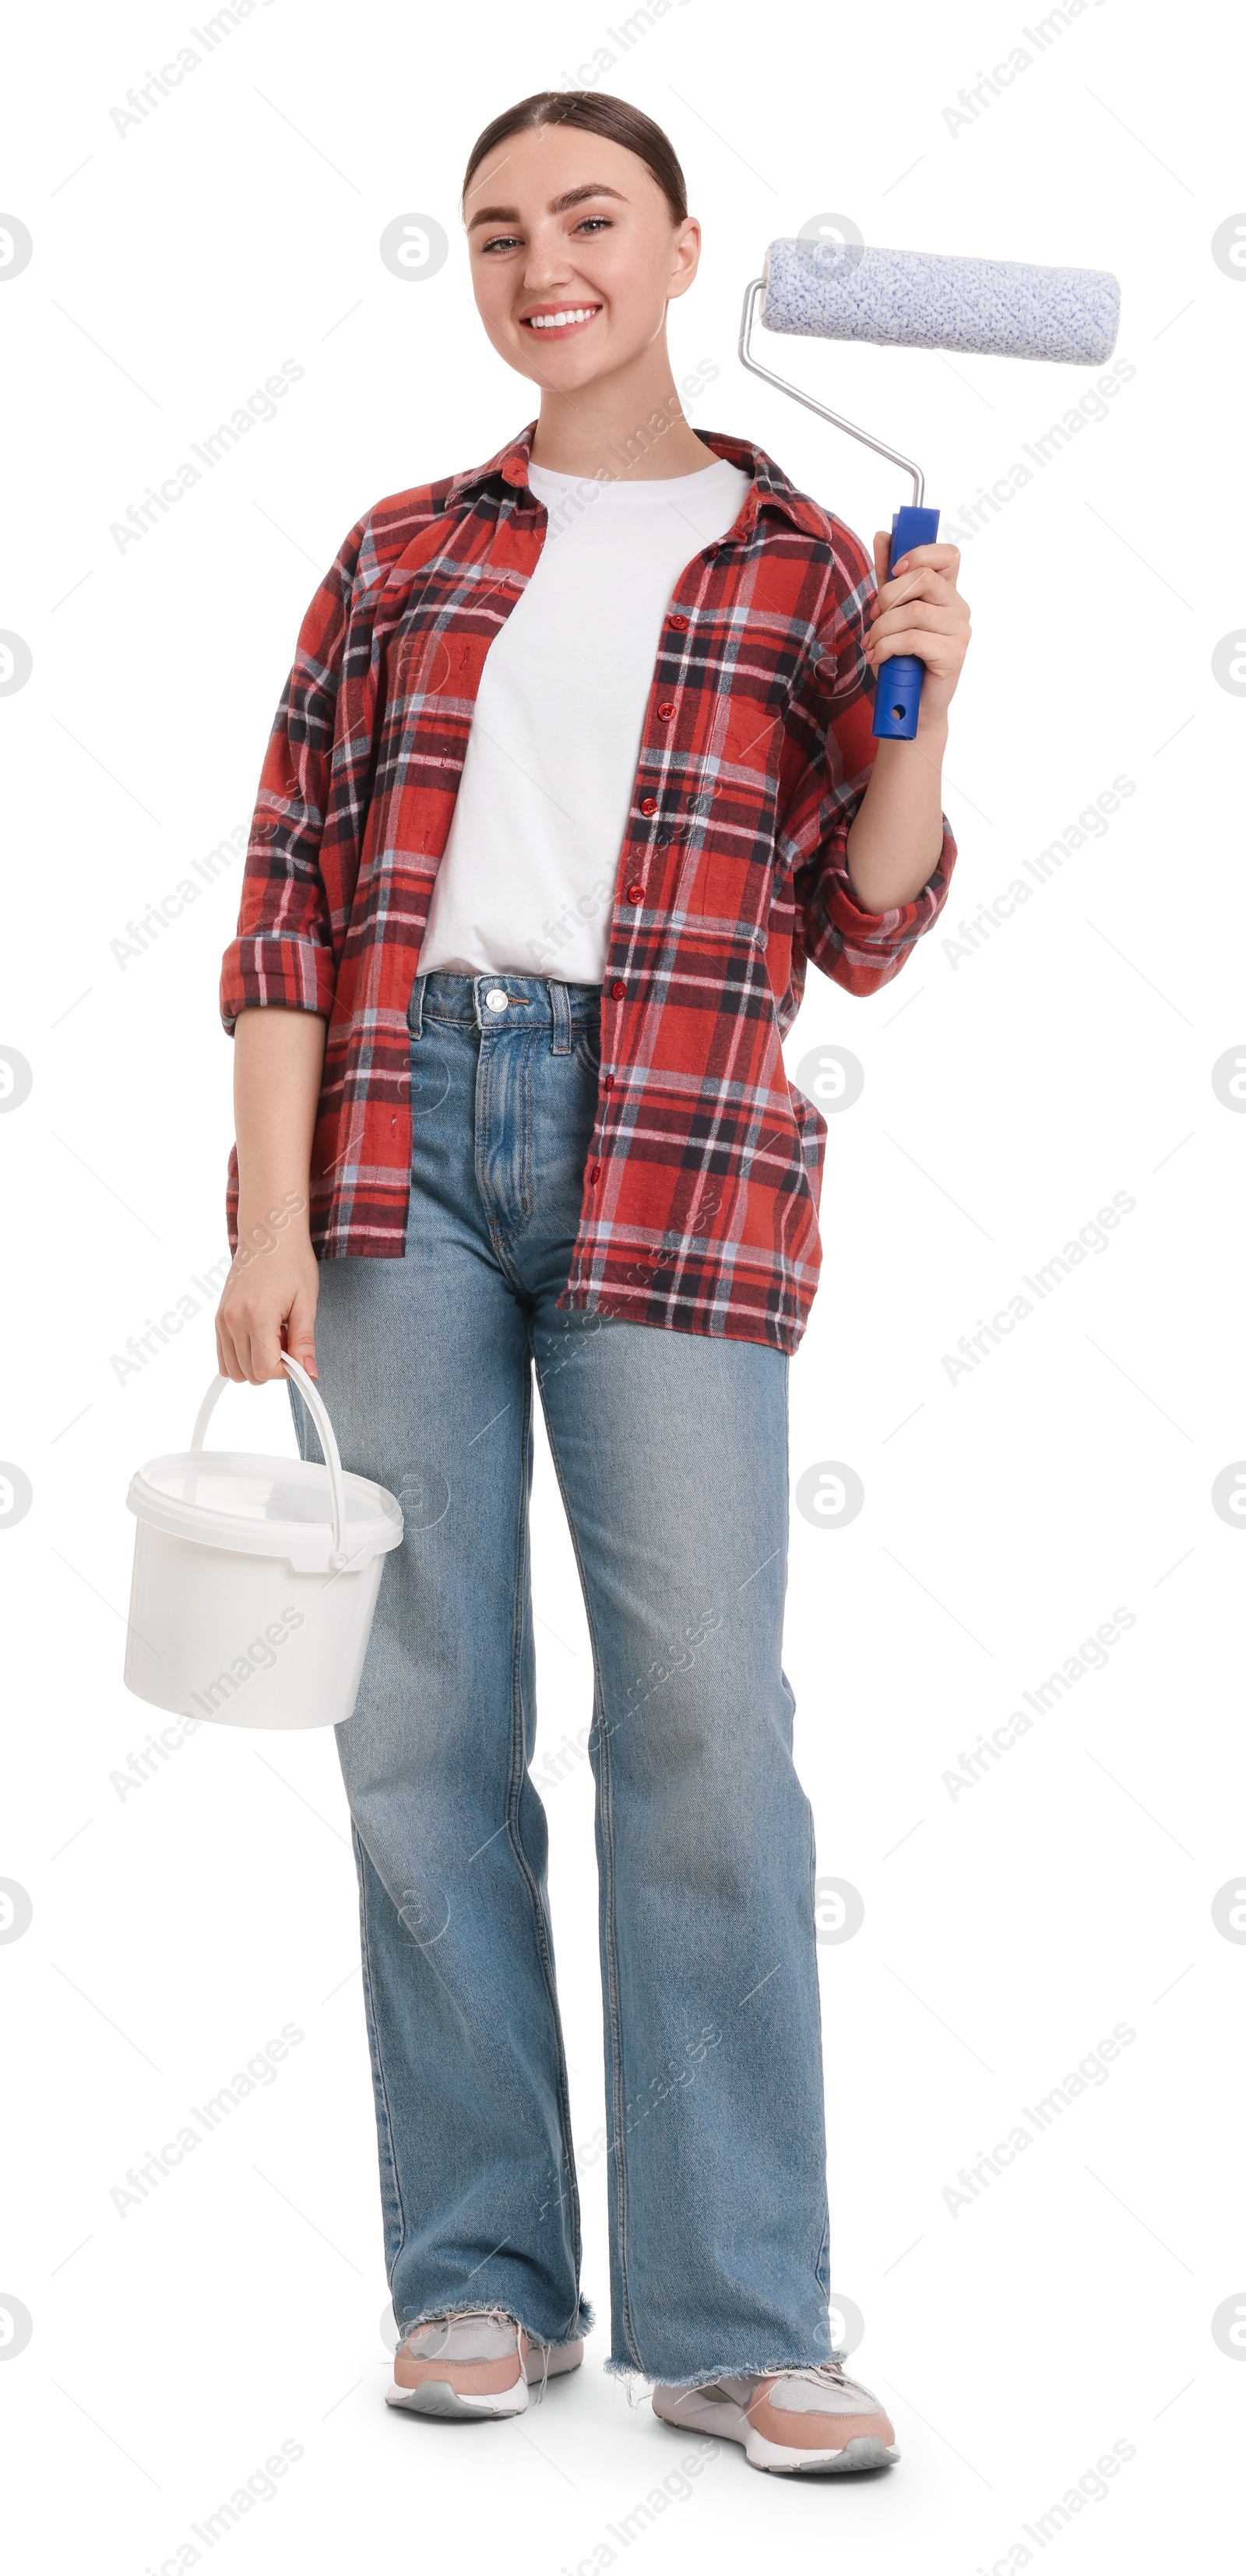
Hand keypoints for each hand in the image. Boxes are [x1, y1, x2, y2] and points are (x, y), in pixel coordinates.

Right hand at [215, 1201, 318, 1384]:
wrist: (267, 1235)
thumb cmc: (291, 1262)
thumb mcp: (306, 1302)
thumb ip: (304, 1341)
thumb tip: (309, 1373)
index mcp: (257, 1316)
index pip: (264, 1370)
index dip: (286, 1370)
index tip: (298, 1352)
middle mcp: (233, 1321)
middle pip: (248, 1374)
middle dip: (272, 1366)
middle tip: (287, 1338)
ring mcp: (222, 1320)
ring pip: (233, 1370)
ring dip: (256, 1362)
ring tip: (274, 1336)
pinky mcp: (218, 1318)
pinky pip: (224, 1356)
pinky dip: (243, 1355)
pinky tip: (260, 1335)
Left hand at [865, 534, 970, 723]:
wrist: (908, 707)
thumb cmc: (900, 662)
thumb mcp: (888, 615)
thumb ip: (886, 578)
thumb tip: (883, 535)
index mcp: (946, 593)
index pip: (948, 555)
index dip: (920, 553)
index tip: (895, 569)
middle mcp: (958, 608)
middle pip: (925, 578)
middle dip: (888, 596)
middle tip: (873, 618)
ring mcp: (960, 630)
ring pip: (915, 611)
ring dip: (882, 628)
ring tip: (871, 645)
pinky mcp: (954, 654)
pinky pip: (914, 638)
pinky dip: (888, 646)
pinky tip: (879, 657)